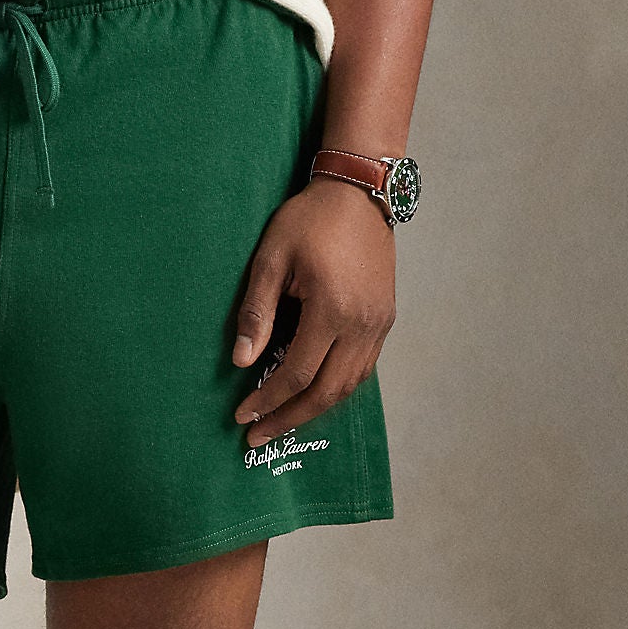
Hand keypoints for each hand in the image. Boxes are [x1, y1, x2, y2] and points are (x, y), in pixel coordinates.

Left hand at [230, 175, 396, 448]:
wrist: (358, 192)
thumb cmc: (309, 219)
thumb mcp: (272, 258)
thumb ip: (258, 312)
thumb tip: (241, 362)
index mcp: (332, 310)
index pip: (297, 373)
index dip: (268, 399)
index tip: (242, 416)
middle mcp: (362, 325)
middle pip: (326, 391)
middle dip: (290, 418)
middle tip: (258, 436)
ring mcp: (379, 325)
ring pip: (349, 386)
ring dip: (315, 409)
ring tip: (283, 421)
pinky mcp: (385, 319)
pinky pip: (362, 369)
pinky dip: (337, 387)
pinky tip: (315, 392)